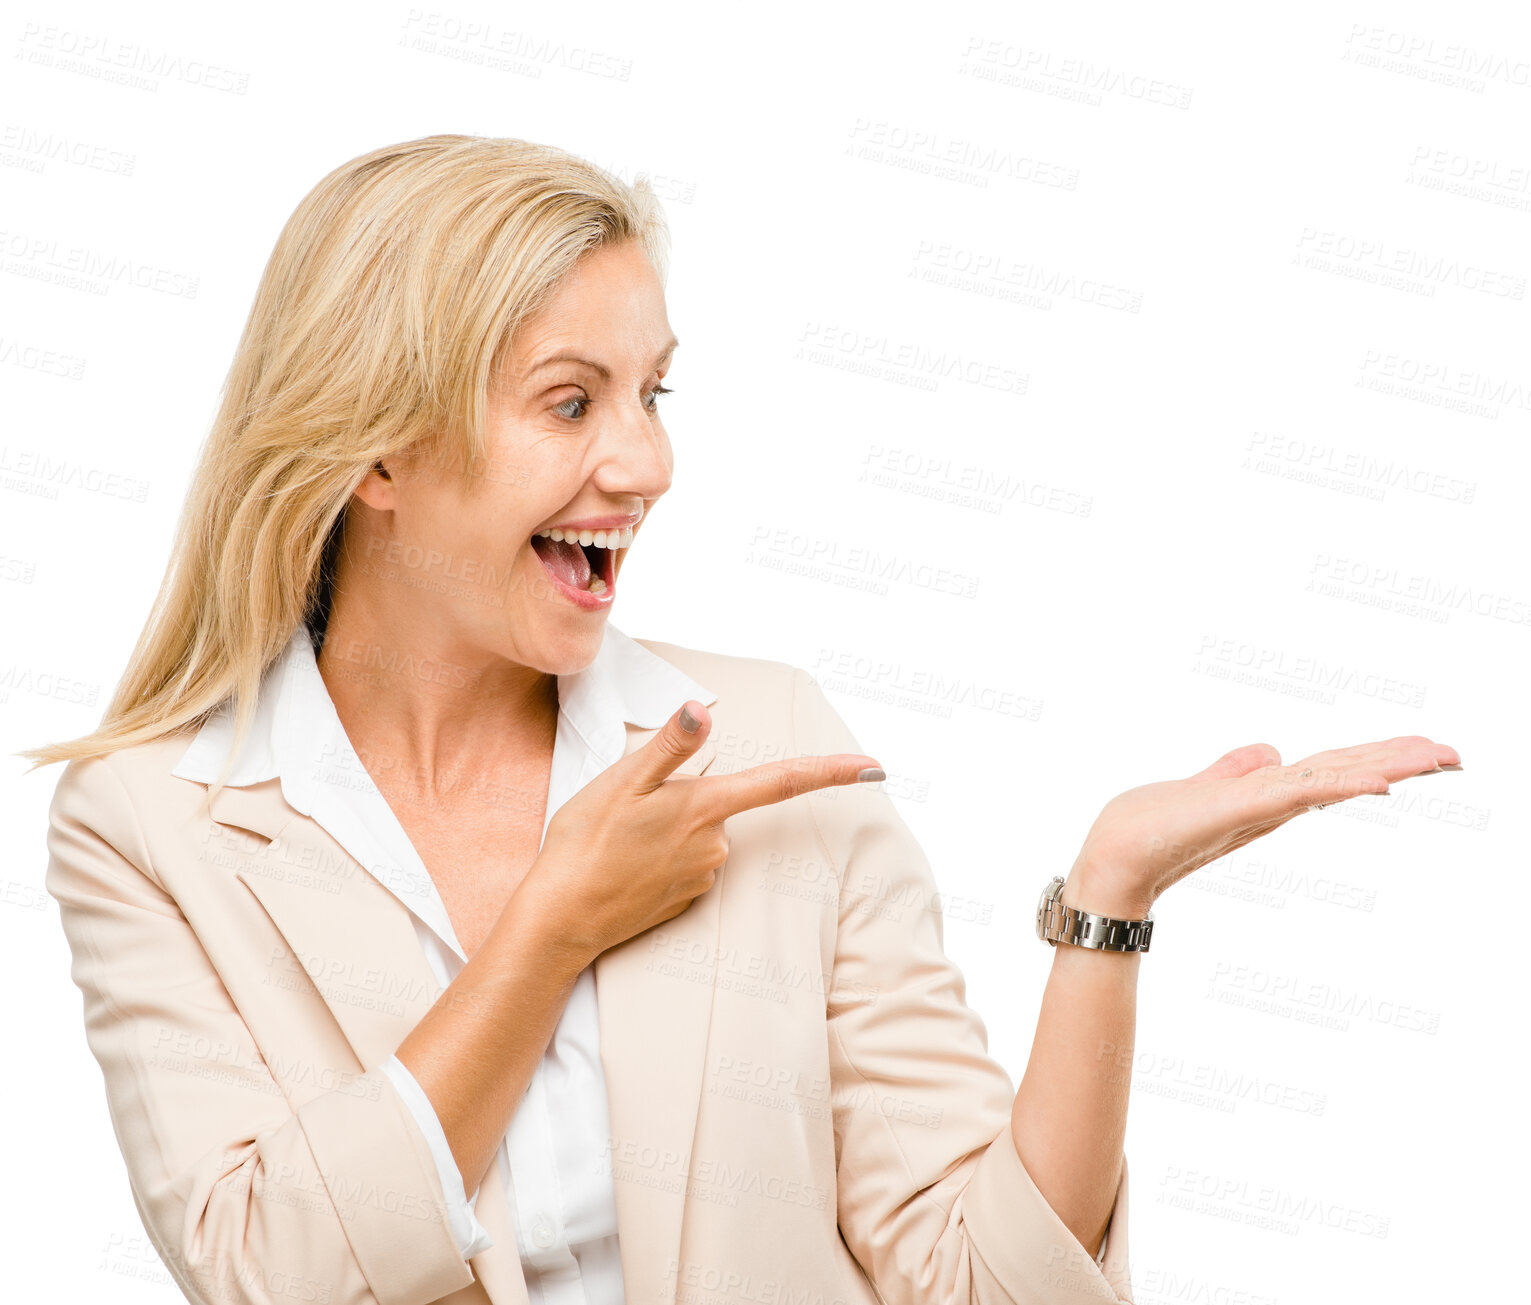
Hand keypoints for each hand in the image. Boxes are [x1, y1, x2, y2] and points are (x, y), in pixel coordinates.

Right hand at [518, 700, 882, 965]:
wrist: (561, 918)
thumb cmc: (584, 844)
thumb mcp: (621, 781)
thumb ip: (670, 746)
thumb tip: (702, 710)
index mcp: (704, 807)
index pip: (782, 782)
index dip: (832, 771)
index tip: (876, 767)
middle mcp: (716, 845)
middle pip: (717, 802)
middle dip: (681, 797)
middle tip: (626, 810)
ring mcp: (703, 876)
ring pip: (698, 832)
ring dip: (666, 828)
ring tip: (618, 839)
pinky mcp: (687, 900)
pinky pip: (684, 862)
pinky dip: (659, 856)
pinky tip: (626, 864)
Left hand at [1063, 734, 1462, 917]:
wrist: (1115, 858)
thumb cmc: (1150, 826)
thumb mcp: (1201, 786)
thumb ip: (1235, 770)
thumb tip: (1268, 752)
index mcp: (1267, 795)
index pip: (1333, 768)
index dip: (1378, 757)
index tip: (1427, 750)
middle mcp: (1272, 803)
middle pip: (1346, 772)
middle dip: (1399, 760)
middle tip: (1456, 755)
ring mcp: (1260, 807)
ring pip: (1333, 780)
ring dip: (1385, 766)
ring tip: (1436, 757)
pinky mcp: (1240, 809)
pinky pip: (1298, 793)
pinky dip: (1338, 786)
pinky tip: (1375, 782)